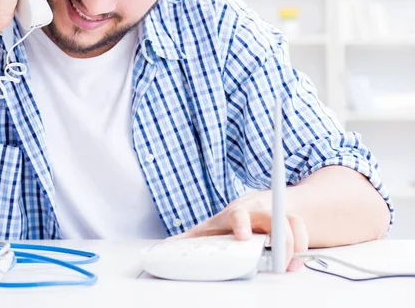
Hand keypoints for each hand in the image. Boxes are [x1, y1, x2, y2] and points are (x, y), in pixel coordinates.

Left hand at [172, 190, 308, 271]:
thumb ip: (188, 239)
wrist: (254, 207)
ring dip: (295, 243)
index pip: (236, 213)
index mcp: (233, 214)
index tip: (242, 236)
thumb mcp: (207, 230)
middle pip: (271, 217)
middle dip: (280, 239)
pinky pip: (301, 228)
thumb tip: (167, 244)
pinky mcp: (289, 221)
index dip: (240, 223)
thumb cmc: (228, 223)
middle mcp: (255, 211)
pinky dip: (303, 245)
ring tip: (289, 264)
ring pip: (290, 221)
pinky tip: (297, 260)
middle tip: (281, 261)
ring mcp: (274, 214)